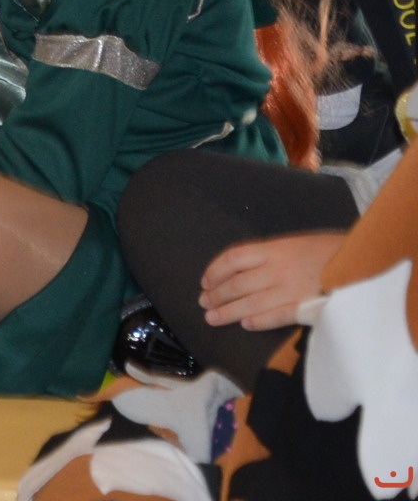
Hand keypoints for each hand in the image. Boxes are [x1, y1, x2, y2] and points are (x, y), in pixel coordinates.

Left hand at [199, 230, 346, 330]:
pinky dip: (259, 321)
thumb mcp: (298, 244)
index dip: (215, 271)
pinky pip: (276, 316)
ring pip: (250, 303)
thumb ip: (273, 255)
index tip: (205, 281)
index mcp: (274, 249)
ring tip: (212, 318)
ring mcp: (291, 290)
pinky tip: (246, 324)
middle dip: (217, 295)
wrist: (364, 263)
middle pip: (237, 283)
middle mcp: (278, 269)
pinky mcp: (305, 308)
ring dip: (228, 311)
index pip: (233, 259)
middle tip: (204, 303)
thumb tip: (244, 268)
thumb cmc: (331, 250)